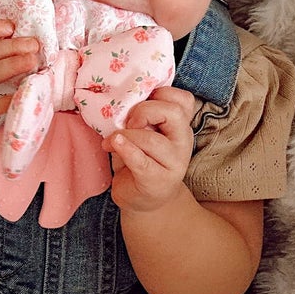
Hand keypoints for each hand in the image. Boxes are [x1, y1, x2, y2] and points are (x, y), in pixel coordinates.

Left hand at [106, 86, 196, 213]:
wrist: (144, 200)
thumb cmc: (140, 160)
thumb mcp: (144, 133)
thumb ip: (142, 116)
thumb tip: (121, 98)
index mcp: (181, 126)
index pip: (184, 100)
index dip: (161, 94)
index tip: (140, 102)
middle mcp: (183, 142)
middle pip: (173, 113)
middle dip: (144, 111)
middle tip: (127, 122)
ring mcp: (174, 163)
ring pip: (153, 140)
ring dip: (126, 135)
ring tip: (110, 141)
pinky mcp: (157, 180)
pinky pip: (141, 161)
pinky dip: (126, 149)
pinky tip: (113, 145)